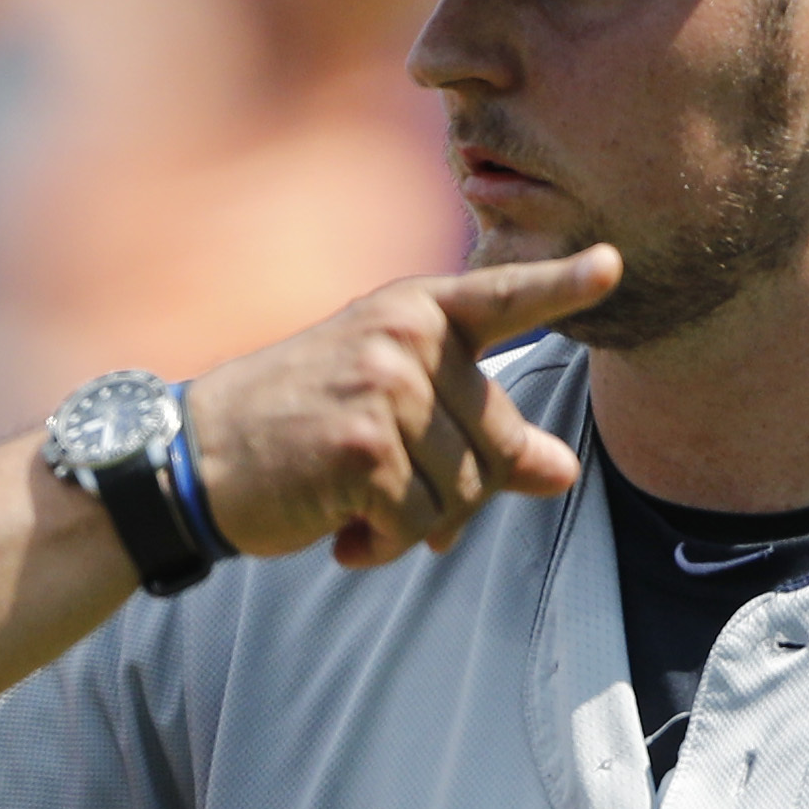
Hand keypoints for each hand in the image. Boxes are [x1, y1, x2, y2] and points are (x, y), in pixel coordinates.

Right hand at [182, 248, 620, 568]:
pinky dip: (381, 544)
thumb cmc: (295, 431)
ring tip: (353, 508)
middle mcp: (406, 336)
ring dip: (411, 525)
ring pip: (461, 492)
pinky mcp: (365, 444)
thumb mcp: (392, 413)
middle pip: (496, 442)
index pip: (501, 298)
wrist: (196, 460)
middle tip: (389, 500)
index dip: (561, 284)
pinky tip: (340, 532)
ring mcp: (386, 385)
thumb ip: (477, 432)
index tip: (613, 265)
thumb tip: (562, 471)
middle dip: (456, 493)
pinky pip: (417, 521)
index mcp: (414, 311)